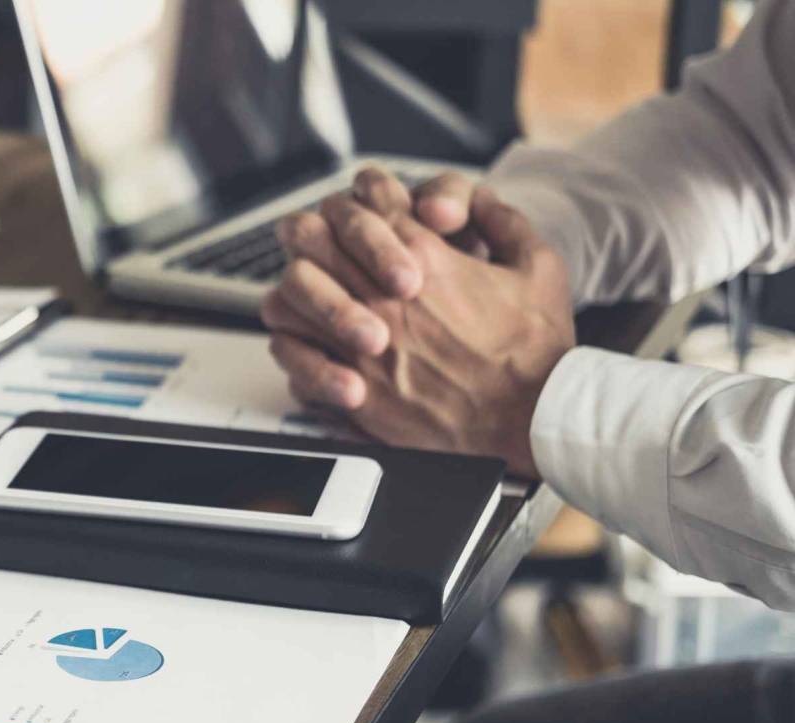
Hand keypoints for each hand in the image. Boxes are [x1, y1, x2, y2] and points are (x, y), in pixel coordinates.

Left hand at [263, 185, 574, 475]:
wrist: (532, 421)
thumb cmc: (535, 351)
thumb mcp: (538, 267)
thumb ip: (502, 222)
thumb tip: (479, 200)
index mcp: (423, 258)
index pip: (364, 201)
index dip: (359, 197)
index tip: (365, 209)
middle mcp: (381, 297)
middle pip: (312, 241)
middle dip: (313, 234)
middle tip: (318, 242)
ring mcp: (360, 345)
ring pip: (288, 298)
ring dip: (295, 291)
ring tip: (309, 296)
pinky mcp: (352, 389)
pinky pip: (293, 357)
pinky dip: (294, 346)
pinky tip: (311, 345)